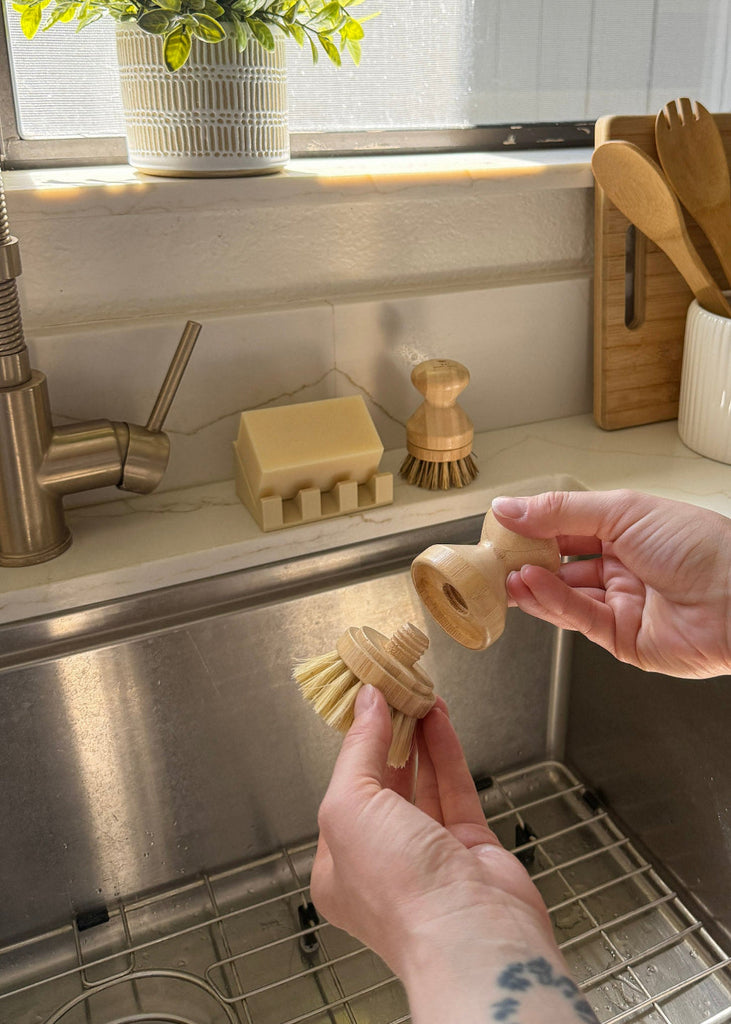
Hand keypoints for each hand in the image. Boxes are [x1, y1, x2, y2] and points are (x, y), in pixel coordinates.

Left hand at [311, 685, 596, 1023]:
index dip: (354, 744)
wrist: (472, 936)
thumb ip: (359, 750)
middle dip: (389, 737)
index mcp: (339, 866)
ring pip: (421, 784)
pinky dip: (447, 753)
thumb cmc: (399, 891)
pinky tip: (440, 721)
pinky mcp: (470, 848)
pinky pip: (454, 790)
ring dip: (419, 738)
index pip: (344, 791)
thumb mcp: (351, 808)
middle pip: (384, 786)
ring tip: (418, 696)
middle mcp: (383, 863)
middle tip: (395, 693)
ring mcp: (429, 856)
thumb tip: (367, 704)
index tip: (364, 702)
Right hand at [492, 489, 730, 677]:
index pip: (568, 528)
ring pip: (565, 595)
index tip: (501, 525)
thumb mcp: (624, 512)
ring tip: (506, 573)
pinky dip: (552, 602)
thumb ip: (561, 512)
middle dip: (527, 561)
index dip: (534, 527)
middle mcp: (623, 568)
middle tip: (494, 556)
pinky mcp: (622, 639)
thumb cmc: (701, 547)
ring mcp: (622, 604)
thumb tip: (509, 507)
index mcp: (627, 531)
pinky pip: (578, 619)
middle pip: (562, 565)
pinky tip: (531, 585)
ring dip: (533, 584)